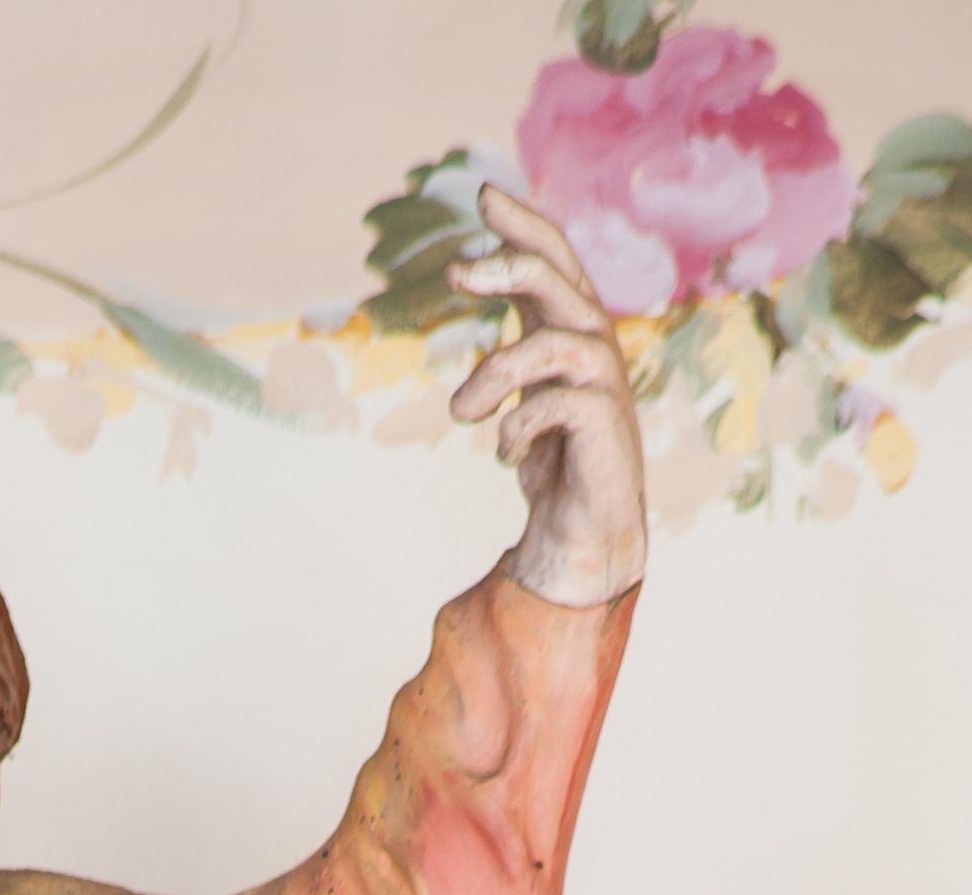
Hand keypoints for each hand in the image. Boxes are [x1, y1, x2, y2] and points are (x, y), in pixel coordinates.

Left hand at [448, 187, 646, 609]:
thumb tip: (466, 271)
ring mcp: (603, 379)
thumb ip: (506, 337)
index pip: (552, 259)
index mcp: (568, 329)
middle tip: (456, 273)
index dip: (523, 225)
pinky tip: (504, 453)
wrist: (582, 529)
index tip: (484, 197)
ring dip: (493, 376)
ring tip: (460, 415)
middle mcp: (591, 342)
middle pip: (558, 277)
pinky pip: (553, 404)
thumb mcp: (522, 391)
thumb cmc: (552, 459)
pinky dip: (516, 429)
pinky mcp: (606, 421)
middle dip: (508, 264)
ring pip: (549, 344)